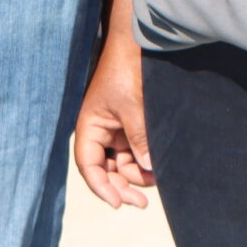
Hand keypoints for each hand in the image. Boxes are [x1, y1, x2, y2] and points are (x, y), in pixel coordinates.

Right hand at [72, 46, 154, 209]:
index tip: (117, 203)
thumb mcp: (133, 107)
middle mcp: (100, 131)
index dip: (100, 187)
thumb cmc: (128, 70)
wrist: (138, 43)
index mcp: (89, 126)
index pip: (88, 165)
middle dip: (122, 186)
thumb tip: (148, 169)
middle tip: (142, 202)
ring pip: (122, 163)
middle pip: (106, 170)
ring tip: (157, 179)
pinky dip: (145, 161)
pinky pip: (135, 151)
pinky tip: (158, 169)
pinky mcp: (131, 125)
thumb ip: (140, 139)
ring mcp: (116, 129)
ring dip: (136, 175)